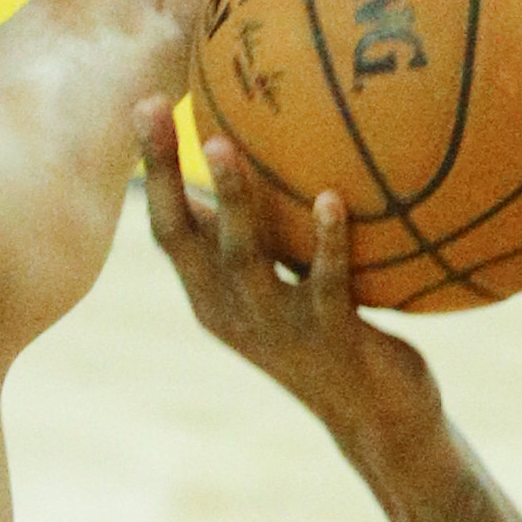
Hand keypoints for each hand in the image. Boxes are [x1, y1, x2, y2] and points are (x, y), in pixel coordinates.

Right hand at [137, 101, 446, 455]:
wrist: (381, 419)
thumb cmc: (333, 338)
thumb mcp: (283, 287)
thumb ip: (259, 238)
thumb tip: (238, 163)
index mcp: (214, 297)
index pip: (169, 227)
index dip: (151, 169)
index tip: (140, 102)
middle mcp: (235, 312)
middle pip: (185, 237)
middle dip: (163, 172)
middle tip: (149, 106)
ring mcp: (281, 328)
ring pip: (245, 260)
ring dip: (232, 201)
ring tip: (220, 145)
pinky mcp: (332, 341)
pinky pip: (326, 284)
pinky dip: (328, 242)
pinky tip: (334, 199)